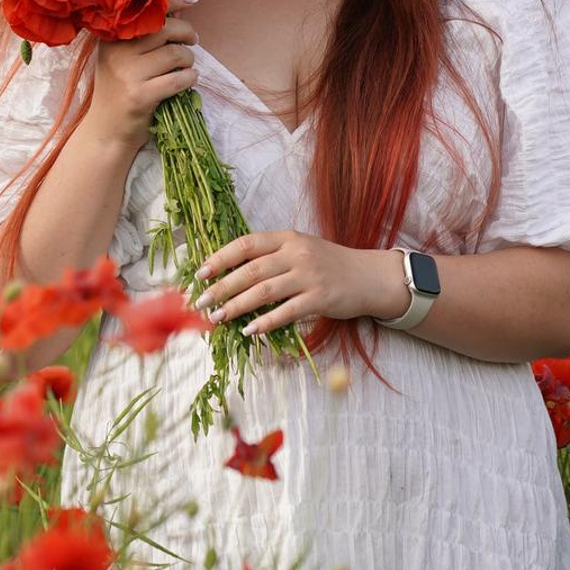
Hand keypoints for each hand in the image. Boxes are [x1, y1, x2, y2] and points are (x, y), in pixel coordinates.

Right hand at [81, 0, 200, 151]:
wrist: (105, 131)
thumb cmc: (119, 90)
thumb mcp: (121, 58)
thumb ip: (143, 36)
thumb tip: (178, 9)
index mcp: (111, 38)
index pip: (145, 10)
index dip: (172, 1)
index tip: (193, 0)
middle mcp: (116, 52)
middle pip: (165, 28)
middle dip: (187, 33)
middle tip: (193, 40)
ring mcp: (128, 74)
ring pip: (175, 54)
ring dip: (189, 60)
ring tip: (186, 66)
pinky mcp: (140, 96)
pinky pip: (179, 79)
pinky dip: (190, 79)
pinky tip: (187, 81)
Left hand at [192, 231, 398, 337]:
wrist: (368, 276)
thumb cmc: (328, 264)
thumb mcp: (300, 250)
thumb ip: (271, 256)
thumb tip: (231, 273)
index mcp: (288, 238)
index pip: (246, 244)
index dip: (220, 258)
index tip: (200, 274)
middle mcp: (297, 253)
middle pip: (251, 270)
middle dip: (221, 287)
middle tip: (201, 302)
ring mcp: (309, 276)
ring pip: (264, 291)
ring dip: (237, 306)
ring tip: (218, 317)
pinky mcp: (320, 298)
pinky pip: (286, 312)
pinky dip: (265, 322)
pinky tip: (249, 330)